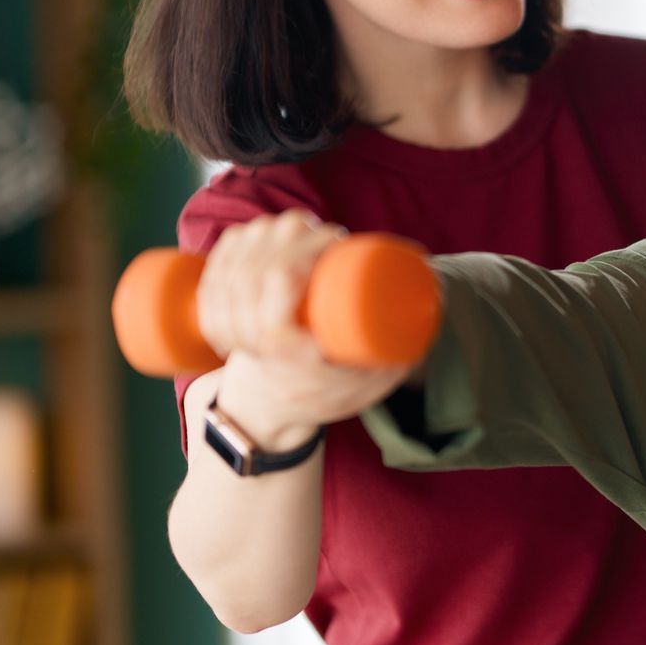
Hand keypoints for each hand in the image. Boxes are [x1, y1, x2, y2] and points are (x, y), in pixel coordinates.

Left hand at [196, 211, 413, 446]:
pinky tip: (258, 234)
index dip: (303, 247)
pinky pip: (214, 267)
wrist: (272, 412)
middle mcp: (247, 337)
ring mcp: (226, 324)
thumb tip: (432, 304)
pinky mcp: (212, 313)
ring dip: (266, 233)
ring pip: (235, 259)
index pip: (278, 282)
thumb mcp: (371, 381)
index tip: (335, 238)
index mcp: (282, 351)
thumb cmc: (330, 391)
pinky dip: (235, 243)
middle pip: (258, 262)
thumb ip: (402, 350)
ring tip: (301, 232)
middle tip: (326, 233)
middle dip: (291, 233)